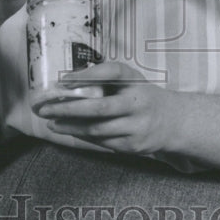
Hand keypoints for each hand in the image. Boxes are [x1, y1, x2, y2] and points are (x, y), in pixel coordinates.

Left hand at [39, 61, 180, 156]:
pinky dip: (83, 136)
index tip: (64, 81)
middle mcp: (138, 105)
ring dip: (70, 127)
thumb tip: (69, 81)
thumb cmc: (143, 96)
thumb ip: (107, 77)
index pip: (113, 72)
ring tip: (51, 123)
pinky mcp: (133, 146)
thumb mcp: (131, 80)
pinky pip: (102, 142)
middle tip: (46, 108)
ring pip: (97, 129)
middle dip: (68, 109)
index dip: (88, 75)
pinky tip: (69, 131)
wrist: (173, 122)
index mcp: (136, 83)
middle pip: (99, 108)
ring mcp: (136, 128)